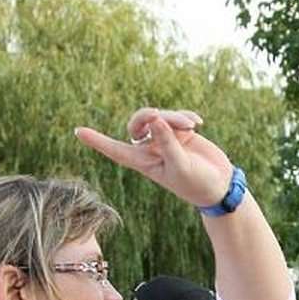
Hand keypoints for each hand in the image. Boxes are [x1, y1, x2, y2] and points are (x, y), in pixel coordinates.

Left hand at [75, 108, 233, 208]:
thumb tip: (156, 119)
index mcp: (144, 162)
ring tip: (192, 125)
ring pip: (159, 117)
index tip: (78, 132)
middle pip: (137, 123)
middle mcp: (151, 149)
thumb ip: (168, 143)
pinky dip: (186, 115)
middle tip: (159, 115)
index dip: (98, 141)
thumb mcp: (181, 166)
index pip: (116, 150)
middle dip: (148, 116)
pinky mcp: (181, 132)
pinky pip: (177, 115)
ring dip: (174, 117)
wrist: (220, 185)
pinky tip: (198, 123)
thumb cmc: (197, 183)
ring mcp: (166, 139)